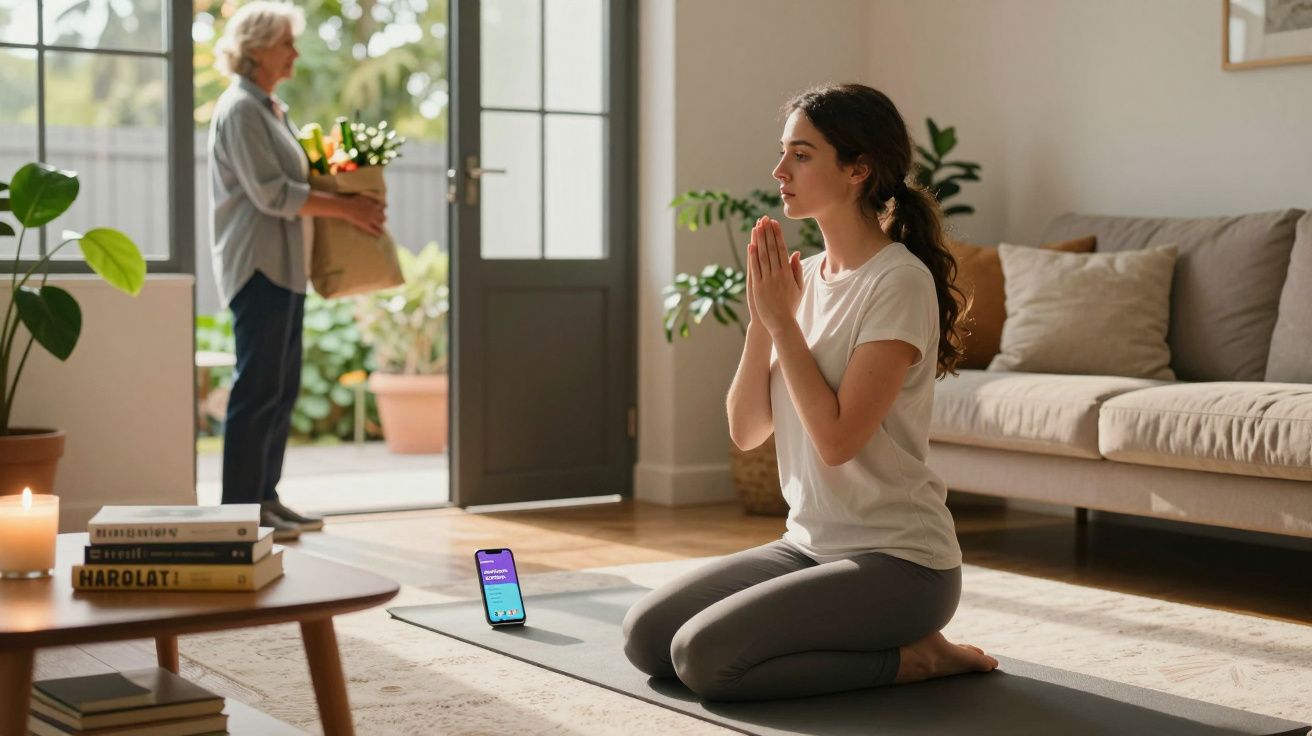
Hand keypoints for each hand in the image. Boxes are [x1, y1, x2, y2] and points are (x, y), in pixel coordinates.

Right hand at [340, 193, 385, 235]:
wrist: (346, 207)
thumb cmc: (353, 201)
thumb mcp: (364, 197)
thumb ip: (372, 199)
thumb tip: (377, 200)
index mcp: (374, 205)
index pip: (384, 207)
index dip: (383, 209)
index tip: (381, 211)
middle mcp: (374, 212)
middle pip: (384, 217)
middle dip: (382, 218)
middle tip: (380, 220)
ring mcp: (370, 219)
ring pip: (381, 224)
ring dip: (381, 226)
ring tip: (381, 229)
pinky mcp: (366, 225)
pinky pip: (375, 231)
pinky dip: (378, 233)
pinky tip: (379, 234)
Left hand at [748, 217, 802, 335]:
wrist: (781, 323)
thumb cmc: (790, 305)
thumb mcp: (799, 287)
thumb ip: (797, 269)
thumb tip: (796, 253)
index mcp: (788, 273)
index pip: (782, 249)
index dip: (778, 235)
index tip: (775, 223)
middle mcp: (777, 274)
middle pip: (771, 250)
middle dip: (768, 233)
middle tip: (765, 219)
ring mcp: (767, 280)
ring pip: (762, 256)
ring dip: (759, 240)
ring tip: (757, 227)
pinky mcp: (757, 287)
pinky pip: (755, 269)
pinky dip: (752, 256)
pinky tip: (750, 245)